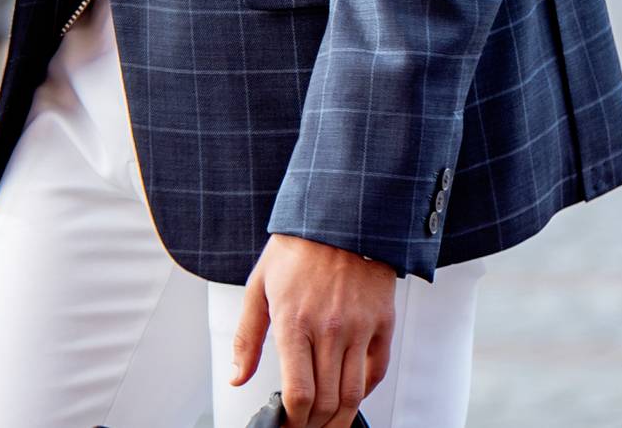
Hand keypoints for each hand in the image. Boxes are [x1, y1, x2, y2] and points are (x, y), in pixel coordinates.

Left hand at [229, 234, 395, 427]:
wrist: (341, 214)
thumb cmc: (298, 248)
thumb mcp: (259, 287)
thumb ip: (247, 338)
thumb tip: (238, 377)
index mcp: (294, 321)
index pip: (299, 392)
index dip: (294, 420)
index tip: (288, 424)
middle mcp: (330, 328)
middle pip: (326, 400)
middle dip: (313, 424)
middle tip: (305, 426)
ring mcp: (360, 327)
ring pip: (354, 393)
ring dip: (340, 418)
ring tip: (327, 423)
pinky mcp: (383, 321)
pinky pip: (377, 371)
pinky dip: (365, 392)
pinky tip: (351, 395)